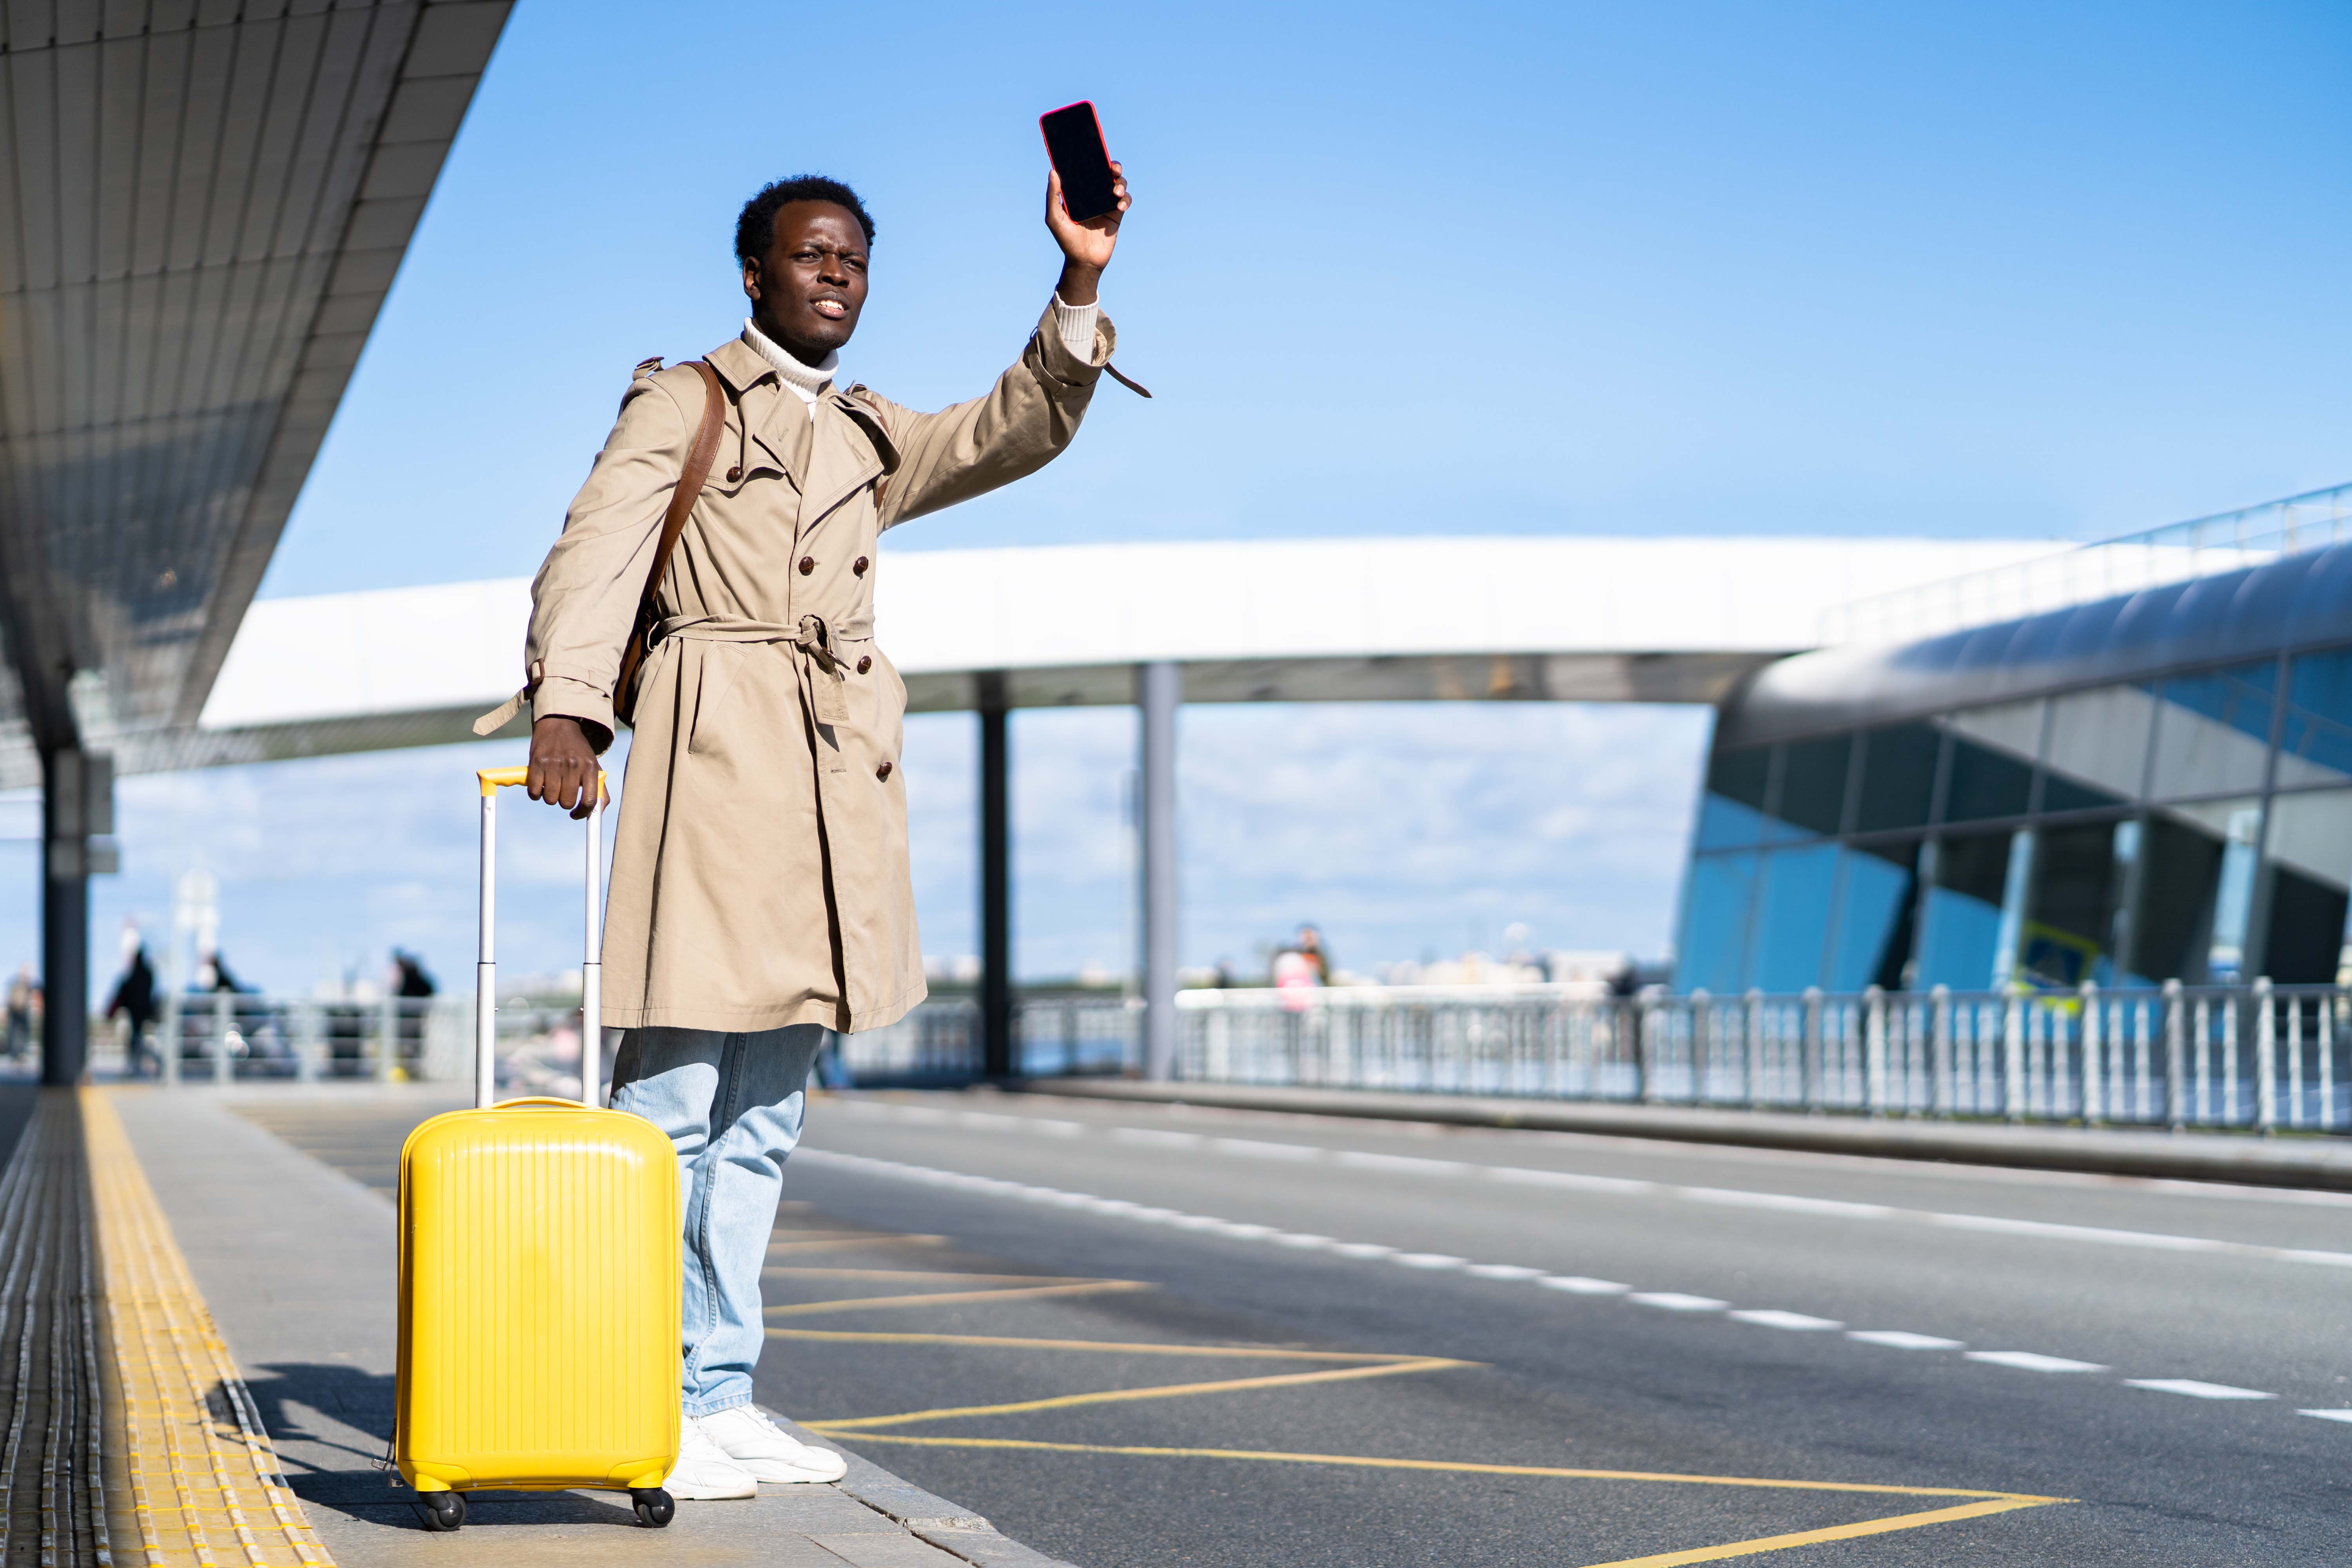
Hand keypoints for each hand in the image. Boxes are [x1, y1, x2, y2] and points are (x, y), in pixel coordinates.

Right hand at [528, 715, 601, 819]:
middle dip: (564, 802)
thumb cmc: (578, 751)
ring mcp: (554, 764)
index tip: (576, 814)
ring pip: (550, 800)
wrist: (559, 725)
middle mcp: (573, 765)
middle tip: (563, 791)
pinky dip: (536, 793)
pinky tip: (540, 784)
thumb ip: (599, 790)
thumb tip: (597, 815)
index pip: (589, 800)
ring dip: (550, 797)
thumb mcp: (593, 765)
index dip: (583, 813)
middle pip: (567, 802)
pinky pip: (534, 792)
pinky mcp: (537, 763)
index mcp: (590, 767)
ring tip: (552, 785)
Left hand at [1046, 160, 1128, 305]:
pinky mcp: (1117, 214)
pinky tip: (1120, 204)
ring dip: (1120, 182)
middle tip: (1112, 168)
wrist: (1084, 261)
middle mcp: (1093, 195)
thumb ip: (1053, 196)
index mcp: (1079, 192)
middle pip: (1106, 173)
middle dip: (1113, 166)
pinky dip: (1126, 199)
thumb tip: (1053, 171)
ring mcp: (1106, 203)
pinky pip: (1126, 200)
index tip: (1093, 148)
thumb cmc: (1066, 240)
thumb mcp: (1054, 218)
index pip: (1086, 170)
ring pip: (1118, 184)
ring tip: (1115, 191)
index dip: (1091, 158)